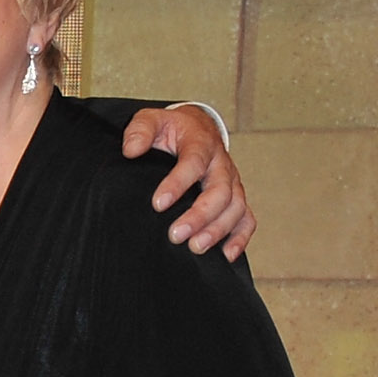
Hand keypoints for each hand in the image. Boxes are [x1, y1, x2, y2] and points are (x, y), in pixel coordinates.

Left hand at [119, 104, 254, 260]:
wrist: (195, 128)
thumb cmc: (170, 129)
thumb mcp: (152, 120)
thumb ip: (140, 130)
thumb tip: (131, 150)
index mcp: (201, 143)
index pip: (193, 162)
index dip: (178, 183)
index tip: (158, 204)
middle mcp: (221, 164)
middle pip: (219, 191)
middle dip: (199, 215)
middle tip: (175, 235)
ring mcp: (231, 182)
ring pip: (235, 207)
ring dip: (218, 229)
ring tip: (196, 248)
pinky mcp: (235, 197)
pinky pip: (246, 218)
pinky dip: (240, 238)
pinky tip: (225, 256)